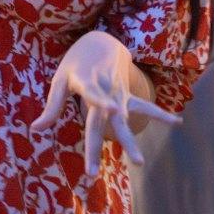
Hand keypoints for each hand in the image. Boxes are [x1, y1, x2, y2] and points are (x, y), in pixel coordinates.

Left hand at [30, 30, 179, 176]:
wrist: (101, 42)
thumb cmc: (75, 63)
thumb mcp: (59, 80)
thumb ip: (51, 107)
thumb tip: (35, 130)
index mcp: (86, 83)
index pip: (93, 94)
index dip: (101, 99)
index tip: (112, 108)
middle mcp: (104, 92)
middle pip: (101, 121)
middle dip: (96, 146)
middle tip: (93, 172)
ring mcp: (118, 96)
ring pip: (124, 121)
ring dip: (131, 140)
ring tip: (139, 162)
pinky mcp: (127, 96)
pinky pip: (145, 107)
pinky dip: (161, 115)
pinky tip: (178, 123)